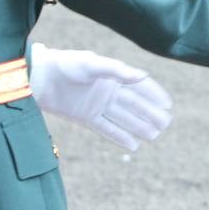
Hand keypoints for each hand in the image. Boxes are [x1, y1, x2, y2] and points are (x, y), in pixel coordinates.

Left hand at [28, 43, 173, 151]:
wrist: (39, 78)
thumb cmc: (66, 65)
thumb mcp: (92, 64)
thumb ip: (117, 71)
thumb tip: (142, 76)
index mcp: (113, 76)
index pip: (140, 86)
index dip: (154, 94)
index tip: (168, 105)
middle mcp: (108, 91)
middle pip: (135, 104)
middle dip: (151, 113)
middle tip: (166, 124)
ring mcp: (98, 105)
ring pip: (124, 118)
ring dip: (139, 126)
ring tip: (155, 135)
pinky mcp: (86, 117)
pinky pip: (107, 129)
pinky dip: (120, 136)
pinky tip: (133, 145)